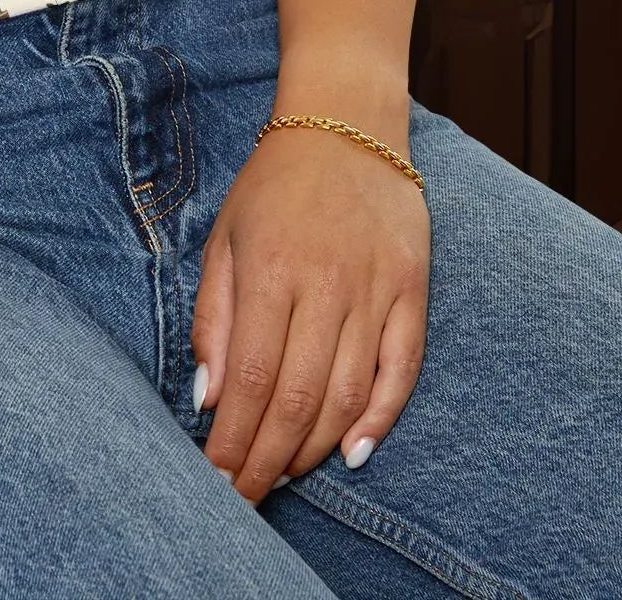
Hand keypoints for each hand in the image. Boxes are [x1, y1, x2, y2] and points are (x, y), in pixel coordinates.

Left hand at [192, 122, 429, 502]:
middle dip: (268, 459)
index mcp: (270, 270)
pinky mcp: (413, 290)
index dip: (234, 439)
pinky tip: (353, 452)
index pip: (251, 378)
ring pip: (348, 394)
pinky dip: (380, 418)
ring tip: (286, 474)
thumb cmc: (274, 185)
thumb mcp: (225, 238)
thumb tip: (208, 397)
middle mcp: (326, 285)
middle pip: (298, 398)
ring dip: (315, 447)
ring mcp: (375, 289)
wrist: (346, 125)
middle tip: (247, 496)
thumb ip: (214, 318)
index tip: (217, 478)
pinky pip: (401, 370)